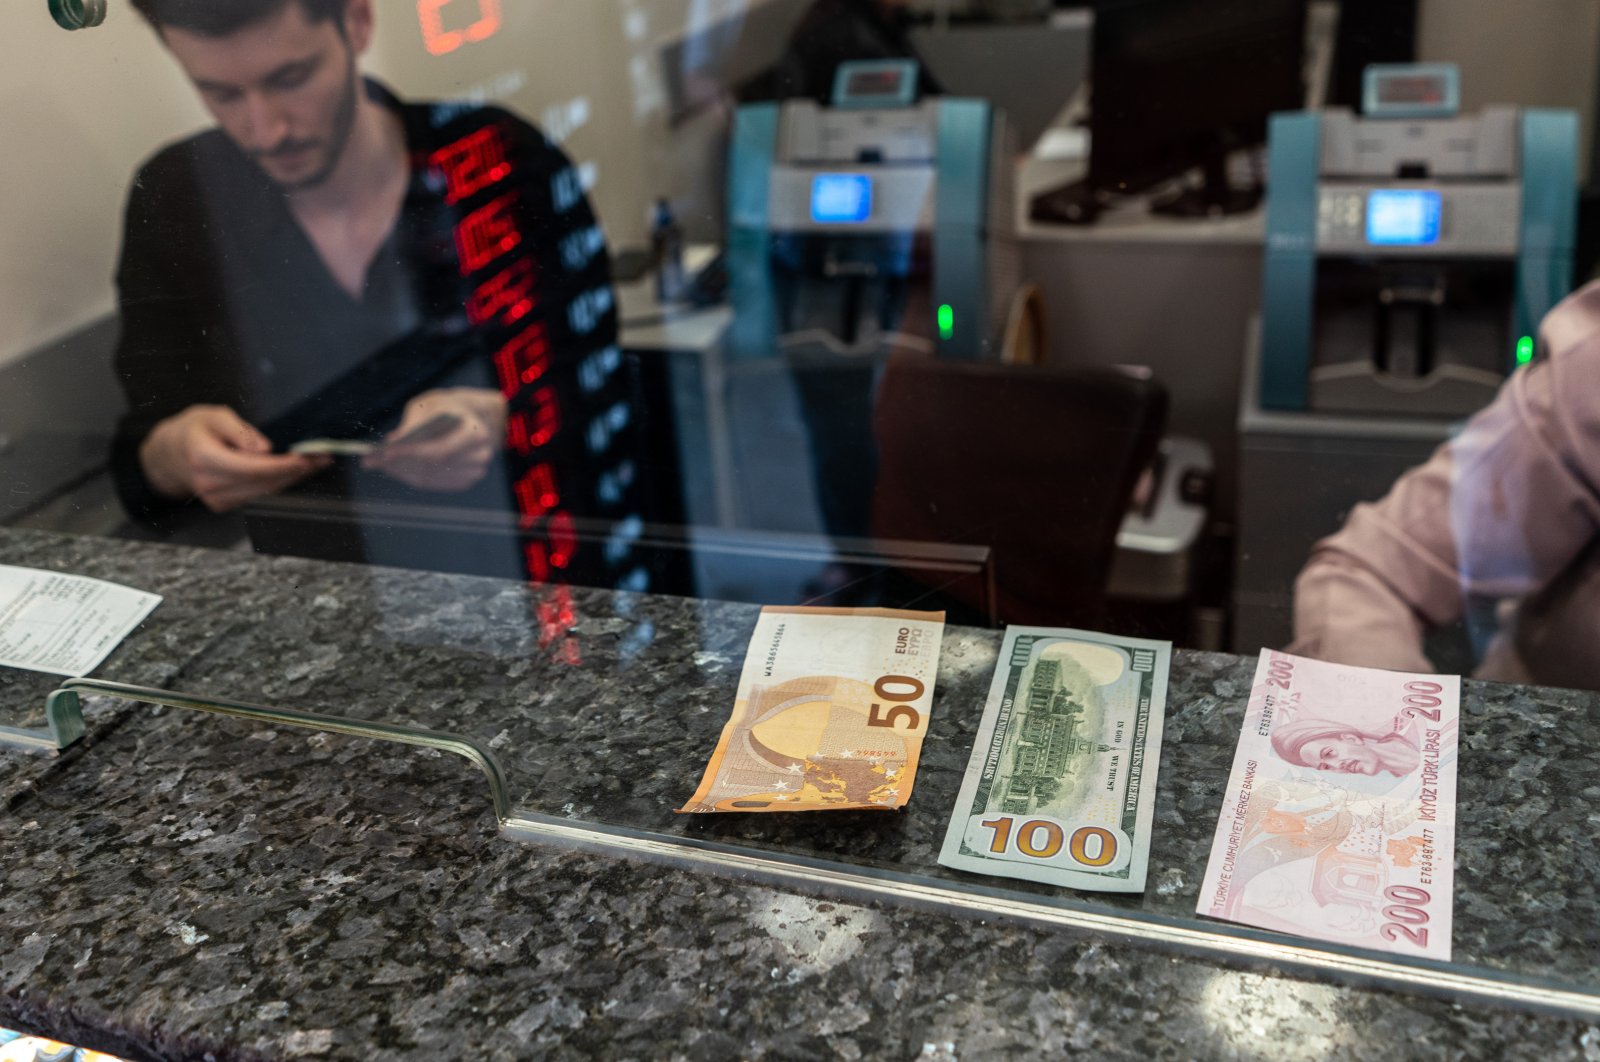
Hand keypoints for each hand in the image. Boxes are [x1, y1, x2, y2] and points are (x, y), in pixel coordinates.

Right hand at [140, 405, 330, 511]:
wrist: (169, 454)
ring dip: (292, 479)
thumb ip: (240, 431)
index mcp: (204, 458)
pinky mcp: (223, 505)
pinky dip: (278, 484)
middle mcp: (209, 483)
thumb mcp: (214, 416)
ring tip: (315, 463)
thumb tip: (264, 449)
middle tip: (322, 458)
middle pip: (262, 482)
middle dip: (295, 471)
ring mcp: (215, 498)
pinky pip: (257, 495)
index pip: (250, 467)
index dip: (280, 465)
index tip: (305, 459)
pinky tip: (294, 472)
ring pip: (264, 492)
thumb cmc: (194, 430)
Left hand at [363, 388, 506, 491]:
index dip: (409, 453)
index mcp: (474, 431)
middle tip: (372, 461)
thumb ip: (412, 424)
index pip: (439, 449)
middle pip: (432, 466)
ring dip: (400, 471)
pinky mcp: (464, 480)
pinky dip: (409, 477)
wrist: (466, 417)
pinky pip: (431, 483)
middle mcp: (479, 455)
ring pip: (429, 477)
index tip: (383, 452)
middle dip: (398, 463)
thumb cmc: (445, 409)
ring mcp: (474, 471)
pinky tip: (394, 468)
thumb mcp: (428, 406)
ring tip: (379, 463)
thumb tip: (394, 443)